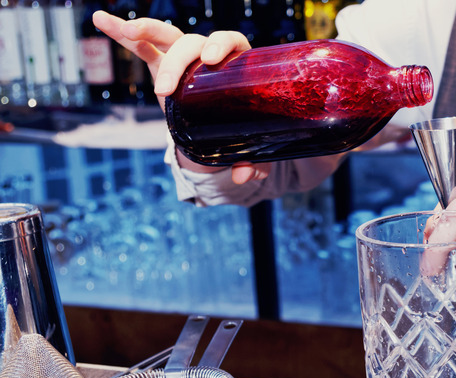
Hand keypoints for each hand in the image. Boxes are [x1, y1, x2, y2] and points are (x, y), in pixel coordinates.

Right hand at [92, 11, 271, 181]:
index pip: (231, 42)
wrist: (225, 125)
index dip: (220, 45)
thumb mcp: (250, 148)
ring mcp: (185, 57)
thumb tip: (243, 177)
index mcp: (237, 63)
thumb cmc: (243, 128)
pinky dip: (121, 32)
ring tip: (125, 30)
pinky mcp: (163, 64)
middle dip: (176, 61)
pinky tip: (101, 20)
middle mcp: (209, 54)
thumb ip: (251, 163)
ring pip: (167, 36)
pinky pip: (142, 45)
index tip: (210, 60)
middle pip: (192, 43)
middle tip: (164, 89)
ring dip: (146, 31)